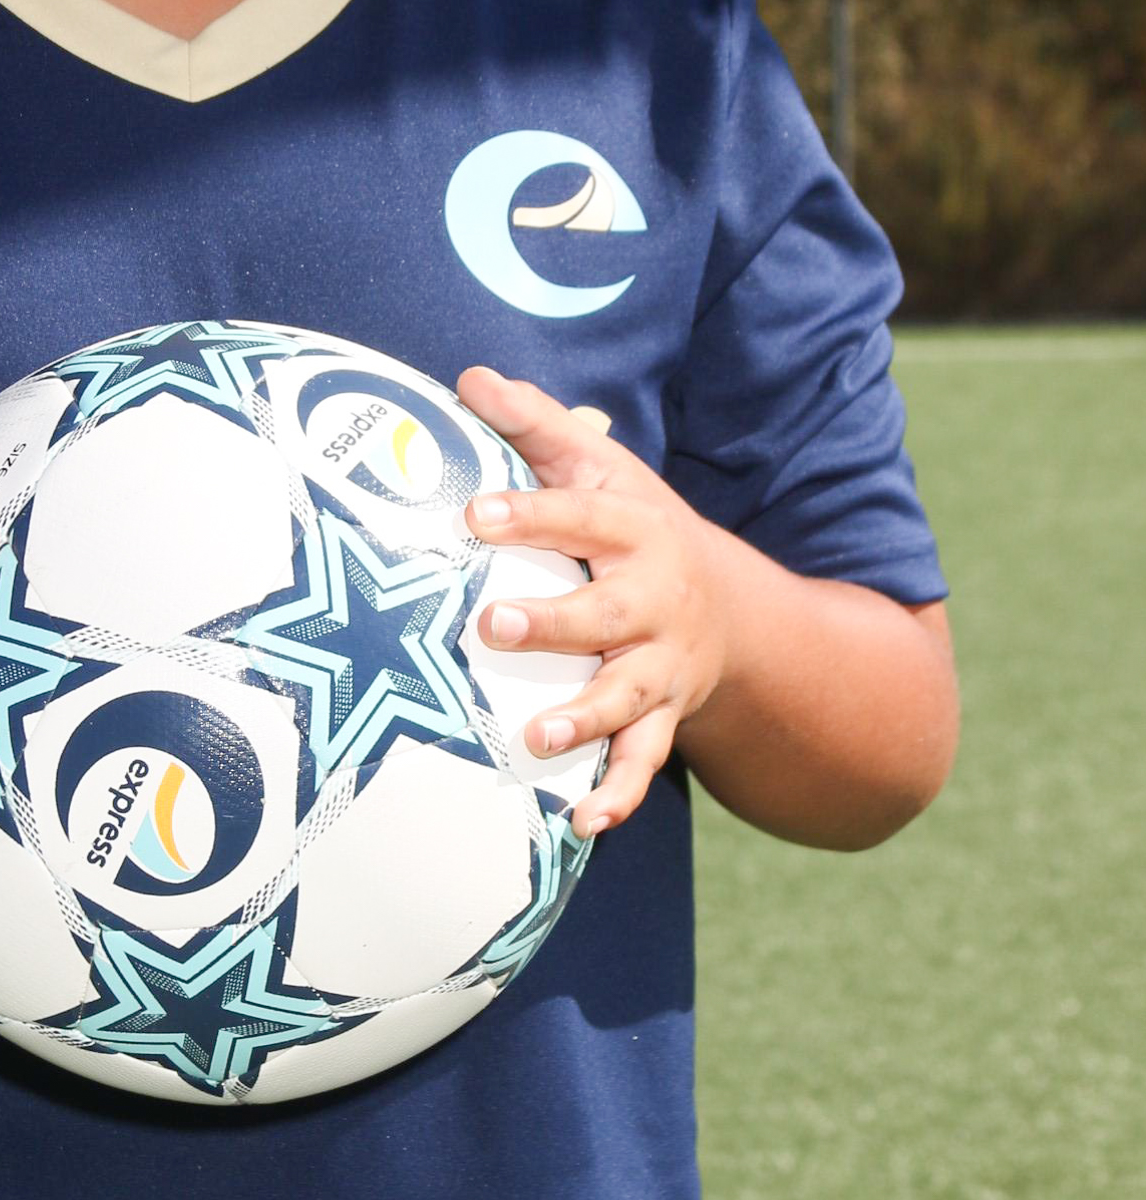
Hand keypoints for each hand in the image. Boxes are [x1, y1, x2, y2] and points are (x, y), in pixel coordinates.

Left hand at [456, 366, 729, 839]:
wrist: (729, 612)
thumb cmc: (634, 530)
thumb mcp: (600, 468)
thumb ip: (536, 424)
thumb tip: (470, 377)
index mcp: (636, 530)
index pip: (582, 515)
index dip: (531, 511)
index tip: (474, 514)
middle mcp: (656, 601)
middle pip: (607, 612)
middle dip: (554, 622)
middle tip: (491, 624)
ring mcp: (662, 668)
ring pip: (628, 698)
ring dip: (585, 720)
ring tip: (537, 738)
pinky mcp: (663, 721)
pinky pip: (644, 764)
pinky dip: (618, 794)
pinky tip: (583, 823)